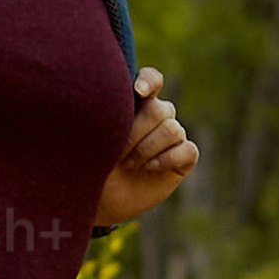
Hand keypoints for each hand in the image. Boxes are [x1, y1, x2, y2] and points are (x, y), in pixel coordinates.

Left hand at [92, 67, 201, 228]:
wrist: (103, 198)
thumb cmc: (93, 164)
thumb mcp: (90, 140)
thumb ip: (101, 117)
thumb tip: (108, 107)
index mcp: (136, 102)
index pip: (152, 79)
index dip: (149, 82)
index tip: (138, 92)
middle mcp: (157, 115)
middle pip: (160, 109)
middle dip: (137, 132)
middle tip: (117, 153)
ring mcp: (172, 136)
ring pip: (173, 129)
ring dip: (147, 148)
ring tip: (128, 163)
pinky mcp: (184, 157)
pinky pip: (188, 149)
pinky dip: (168, 158)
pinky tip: (150, 167)